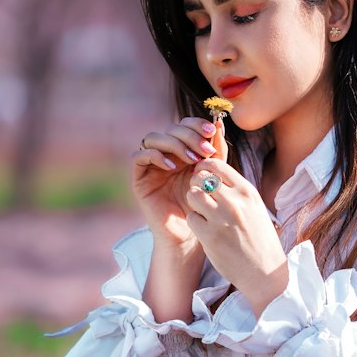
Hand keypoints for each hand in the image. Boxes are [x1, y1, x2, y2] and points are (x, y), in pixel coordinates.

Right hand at [131, 117, 225, 249]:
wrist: (190, 233)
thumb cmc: (202, 205)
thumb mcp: (212, 175)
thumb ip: (216, 152)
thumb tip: (218, 124)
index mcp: (182, 150)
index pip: (184, 125)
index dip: (195, 124)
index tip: (210, 132)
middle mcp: (165, 154)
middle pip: (170, 128)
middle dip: (189, 136)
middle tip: (204, 151)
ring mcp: (151, 164)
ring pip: (153, 138)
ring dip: (174, 144)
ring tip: (191, 160)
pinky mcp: (139, 178)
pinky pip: (139, 156)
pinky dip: (155, 156)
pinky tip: (172, 168)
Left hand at [186, 164, 288, 315]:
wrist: (265, 271)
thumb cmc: (259, 239)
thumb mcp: (254, 208)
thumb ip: (236, 191)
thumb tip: (211, 174)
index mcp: (247, 192)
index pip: (216, 165)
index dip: (203, 168)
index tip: (202, 178)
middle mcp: (235, 201)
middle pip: (200, 178)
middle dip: (196, 185)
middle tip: (200, 198)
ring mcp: (222, 219)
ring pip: (192, 195)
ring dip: (194, 203)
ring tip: (203, 214)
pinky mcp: (210, 236)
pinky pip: (191, 218)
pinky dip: (195, 223)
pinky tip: (205, 230)